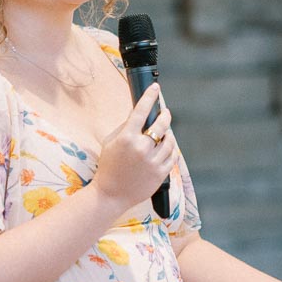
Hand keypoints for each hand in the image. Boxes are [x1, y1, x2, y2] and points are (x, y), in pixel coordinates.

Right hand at [94, 85, 177, 216]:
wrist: (111, 194)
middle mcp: (141, 148)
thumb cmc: (108, 167)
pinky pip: (173, 155)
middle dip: (165, 115)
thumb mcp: (109, 142)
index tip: (155, 88)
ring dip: (168, 133)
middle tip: (164, 113)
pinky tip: (166, 147)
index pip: (141, 110)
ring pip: (170, 140)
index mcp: (127, 138)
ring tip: (164, 133)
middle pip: (161, 123)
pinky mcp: (161, 173)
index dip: (150, 96)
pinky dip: (171, 149)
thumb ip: (124, 127)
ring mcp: (153, 161)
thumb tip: (136, 113)